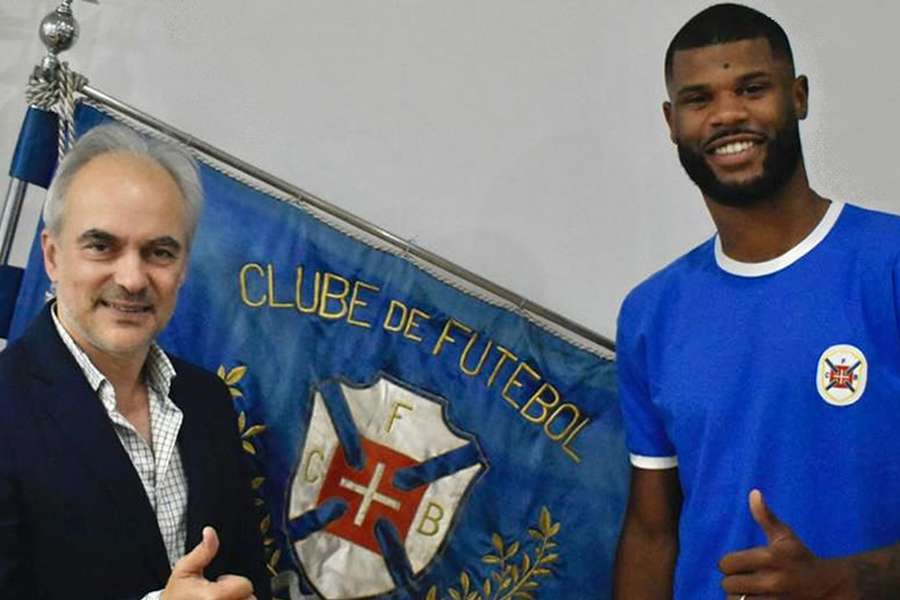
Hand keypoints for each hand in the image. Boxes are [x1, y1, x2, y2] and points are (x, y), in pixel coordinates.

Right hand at [162, 526, 255, 599]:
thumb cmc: (176, 594)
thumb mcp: (185, 569)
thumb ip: (203, 551)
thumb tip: (210, 532)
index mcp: (213, 597)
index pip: (245, 586)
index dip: (234, 581)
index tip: (219, 582)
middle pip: (250, 599)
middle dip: (239, 594)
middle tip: (219, 594)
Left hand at [719, 490, 850, 598]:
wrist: (831, 588)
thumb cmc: (801, 558)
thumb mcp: (785, 537)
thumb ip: (765, 516)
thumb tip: (754, 492)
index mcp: (770, 557)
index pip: (726, 564)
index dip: (728, 563)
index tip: (737, 564)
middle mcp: (772, 581)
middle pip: (728, 584)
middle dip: (732, 581)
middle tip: (743, 579)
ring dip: (738, 597)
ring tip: (748, 591)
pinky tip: (754, 598)